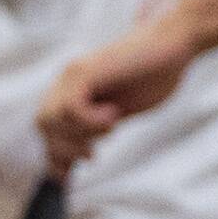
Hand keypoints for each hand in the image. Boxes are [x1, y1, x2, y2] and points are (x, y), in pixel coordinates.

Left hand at [38, 0, 202, 175]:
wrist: (175, 43)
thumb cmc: (154, 75)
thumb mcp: (119, 111)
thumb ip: (95, 131)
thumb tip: (75, 161)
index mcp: (72, 90)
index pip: (46, 126)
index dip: (54, 153)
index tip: (66, 175)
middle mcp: (67, 80)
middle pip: (42, 124)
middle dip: (64, 148)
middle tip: (92, 154)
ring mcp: (74, 74)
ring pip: (52, 118)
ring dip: (81, 133)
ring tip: (111, 126)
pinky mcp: (86, 72)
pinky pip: (71, 109)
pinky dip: (91, 121)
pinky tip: (114, 113)